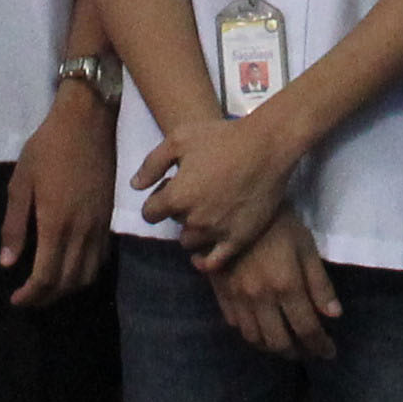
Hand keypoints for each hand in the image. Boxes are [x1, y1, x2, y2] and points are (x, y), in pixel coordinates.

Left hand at [2, 85, 114, 304]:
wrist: (87, 121)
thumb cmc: (47, 148)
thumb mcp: (20, 182)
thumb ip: (14, 226)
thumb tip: (7, 263)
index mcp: (57, 223)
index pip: (46, 276)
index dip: (31, 295)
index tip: (16, 300)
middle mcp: (82, 231)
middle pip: (68, 282)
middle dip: (47, 298)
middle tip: (27, 299)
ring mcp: (100, 226)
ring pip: (88, 275)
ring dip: (67, 289)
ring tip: (47, 288)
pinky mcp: (108, 219)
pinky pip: (101, 259)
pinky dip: (85, 273)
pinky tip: (70, 268)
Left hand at [137, 106, 308, 260]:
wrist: (267, 147)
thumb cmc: (221, 138)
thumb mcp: (179, 139)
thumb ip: (152, 164)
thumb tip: (135, 186)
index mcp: (176, 197)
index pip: (150, 213)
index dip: (157, 199)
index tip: (170, 188)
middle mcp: (194, 219)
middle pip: (173, 224)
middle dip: (178, 211)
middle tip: (196, 193)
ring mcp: (217, 232)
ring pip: (190, 242)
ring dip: (193, 229)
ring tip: (207, 211)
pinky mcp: (238, 240)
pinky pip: (213, 263)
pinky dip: (203, 262)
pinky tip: (201, 254)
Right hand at [209, 216, 339, 359]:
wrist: (234, 206)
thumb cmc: (279, 222)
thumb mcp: (305, 246)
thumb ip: (319, 283)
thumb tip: (334, 315)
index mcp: (286, 285)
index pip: (307, 328)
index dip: (320, 345)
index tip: (329, 352)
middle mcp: (260, 298)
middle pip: (279, 342)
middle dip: (298, 352)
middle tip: (309, 351)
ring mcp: (238, 297)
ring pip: (255, 338)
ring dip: (274, 348)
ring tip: (288, 345)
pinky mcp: (222, 292)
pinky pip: (236, 325)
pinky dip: (252, 334)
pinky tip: (263, 330)